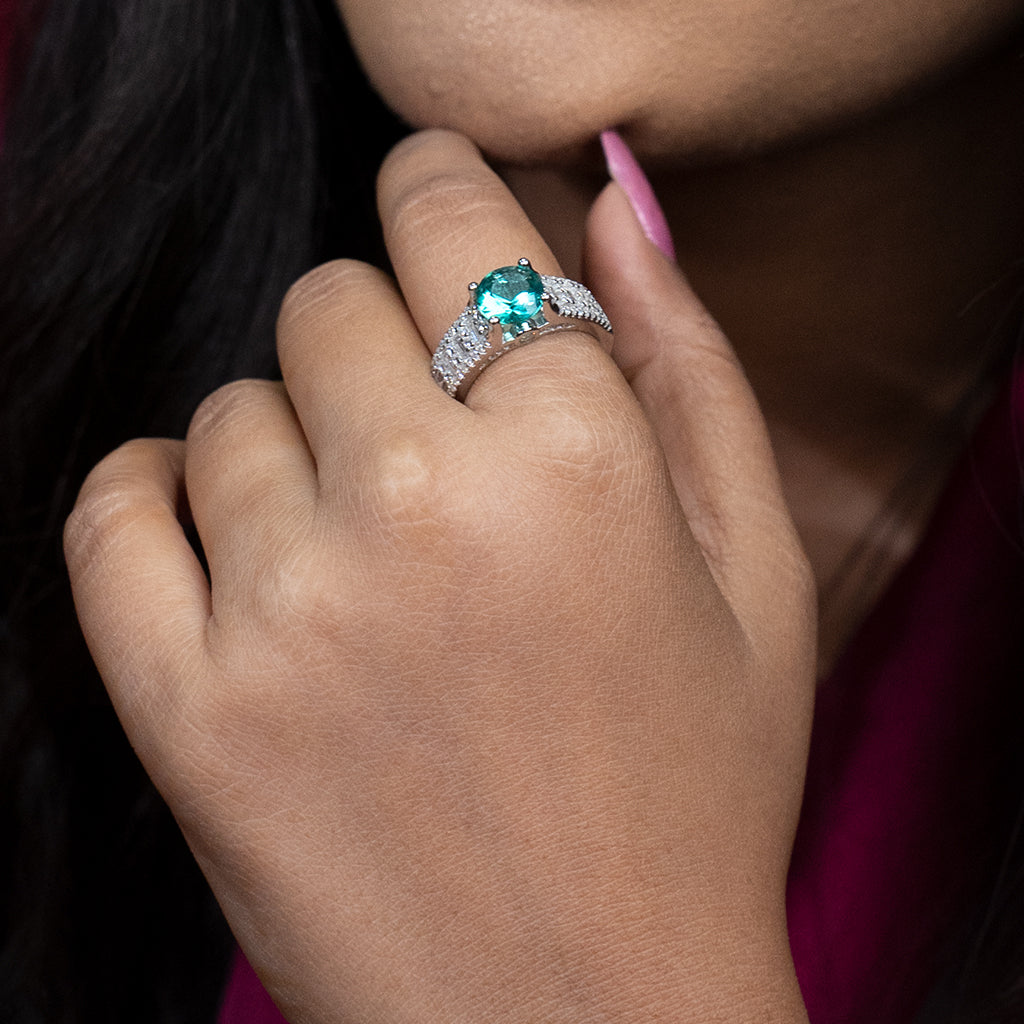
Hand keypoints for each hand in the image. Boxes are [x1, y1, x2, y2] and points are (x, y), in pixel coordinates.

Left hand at [65, 130, 814, 1022]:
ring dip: (295, 441)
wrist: (589, 1015)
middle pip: (331, 303)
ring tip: (366, 542)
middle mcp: (420, 510)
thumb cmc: (694, 792)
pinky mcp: (191, 714)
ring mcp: (290, 613)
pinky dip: (155, 496)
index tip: (434, 200)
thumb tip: (611, 210)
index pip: (451, 218)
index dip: (440, 187)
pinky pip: (113, 514)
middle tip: (435, 437)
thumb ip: (690, 364)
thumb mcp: (755, 569)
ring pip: (231, 408)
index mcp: (576, 458)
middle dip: (385, 341)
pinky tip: (232, 537)